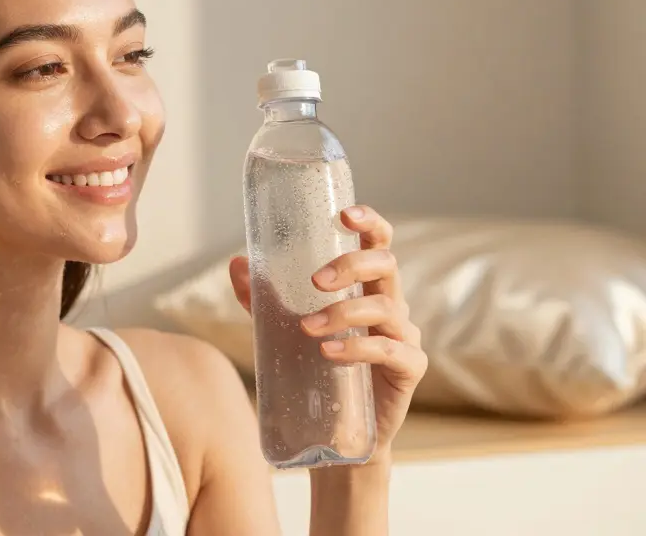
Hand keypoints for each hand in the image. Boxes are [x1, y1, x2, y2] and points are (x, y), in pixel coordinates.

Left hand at [228, 205, 427, 458]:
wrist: (336, 431)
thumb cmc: (314, 369)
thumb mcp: (281, 329)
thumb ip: (262, 299)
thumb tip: (236, 263)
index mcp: (365, 287)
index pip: (377, 243)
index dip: (369, 222)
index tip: (344, 214)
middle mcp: (390, 305)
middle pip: (386, 266)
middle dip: (352, 265)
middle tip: (316, 281)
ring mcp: (404, 336)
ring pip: (386, 308)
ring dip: (344, 313)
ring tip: (309, 329)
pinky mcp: (409, 369)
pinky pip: (391, 349)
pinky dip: (359, 346)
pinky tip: (330, 352)